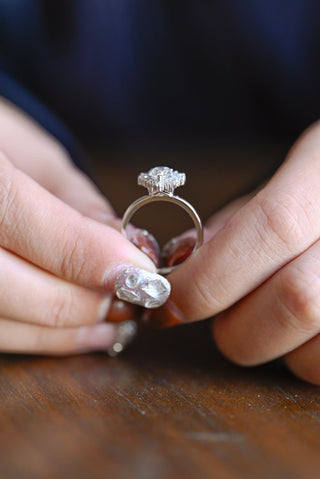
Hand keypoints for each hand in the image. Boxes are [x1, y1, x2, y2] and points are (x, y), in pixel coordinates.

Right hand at [0, 98, 168, 354]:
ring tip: (112, 325)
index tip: (142, 272)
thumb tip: (127, 250)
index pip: (22, 220)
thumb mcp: (34, 154)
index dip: (88, 255)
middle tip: (131, 297)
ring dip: (60, 333)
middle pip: (2, 286)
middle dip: (77, 302)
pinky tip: (73, 333)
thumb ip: (76, 203)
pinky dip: (33, 338)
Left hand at [150, 121, 319, 384]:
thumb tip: (182, 261)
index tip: (171, 301)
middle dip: (235, 327)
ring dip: (272, 346)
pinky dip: (304, 359)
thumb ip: (238, 221)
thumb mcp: (289, 179)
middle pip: (297, 300)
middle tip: (218, 315)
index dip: (211, 275)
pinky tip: (304, 328)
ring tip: (270, 315)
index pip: (271, 227)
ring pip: (318, 351)